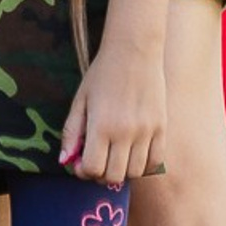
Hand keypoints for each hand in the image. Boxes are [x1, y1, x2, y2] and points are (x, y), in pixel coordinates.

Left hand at [60, 43, 167, 188]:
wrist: (134, 49)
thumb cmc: (102, 74)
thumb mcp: (80, 100)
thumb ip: (71, 132)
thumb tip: (64, 161)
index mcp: (101, 125)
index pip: (92, 169)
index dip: (83, 171)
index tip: (81, 161)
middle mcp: (125, 132)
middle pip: (114, 176)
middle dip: (101, 174)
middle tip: (98, 160)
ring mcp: (146, 131)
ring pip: (135, 172)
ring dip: (122, 170)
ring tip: (115, 155)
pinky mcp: (162, 127)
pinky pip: (155, 161)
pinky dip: (143, 163)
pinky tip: (133, 151)